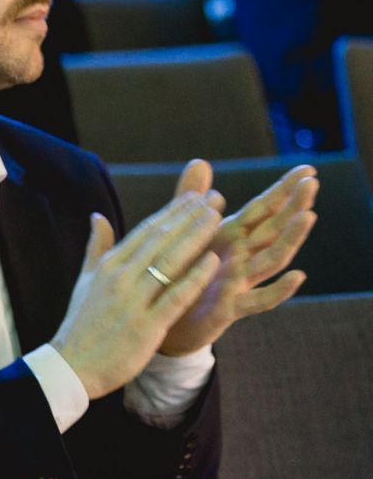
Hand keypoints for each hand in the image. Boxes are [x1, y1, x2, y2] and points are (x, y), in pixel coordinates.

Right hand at [50, 193, 223, 398]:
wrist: (72, 365)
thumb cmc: (81, 324)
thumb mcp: (86, 281)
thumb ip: (96, 247)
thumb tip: (96, 216)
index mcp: (108, 265)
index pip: (146, 230)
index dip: (172, 211)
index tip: (195, 195)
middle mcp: (120, 277)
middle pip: (160, 239)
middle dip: (189, 217)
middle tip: (214, 197)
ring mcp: (133, 301)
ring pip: (170, 261)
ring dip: (195, 237)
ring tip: (217, 218)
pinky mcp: (146, 326)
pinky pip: (175, 297)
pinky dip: (195, 277)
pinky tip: (213, 260)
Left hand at [157, 161, 318, 355]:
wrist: (165, 318)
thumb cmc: (180, 272)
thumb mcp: (184, 231)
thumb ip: (191, 198)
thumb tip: (201, 160)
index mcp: (231, 236)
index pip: (263, 209)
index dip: (283, 189)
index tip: (308, 169)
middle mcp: (243, 257)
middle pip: (274, 228)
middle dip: (294, 205)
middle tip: (312, 183)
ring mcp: (241, 282)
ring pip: (273, 259)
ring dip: (291, 238)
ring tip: (308, 217)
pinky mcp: (232, 307)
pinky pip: (260, 299)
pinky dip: (280, 289)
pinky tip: (298, 276)